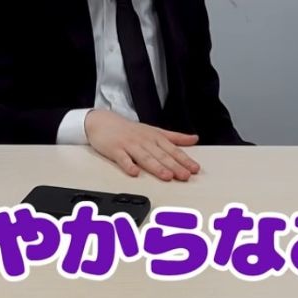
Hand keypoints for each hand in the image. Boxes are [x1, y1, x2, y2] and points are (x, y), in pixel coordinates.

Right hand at [84, 109, 200, 180]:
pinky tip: (134, 172)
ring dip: (156, 167)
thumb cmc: (130, 129)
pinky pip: (122, 159)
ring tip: (167, 176)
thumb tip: (194, 138)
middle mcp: (144, 141)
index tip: (194, 168)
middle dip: (174, 166)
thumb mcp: (154, 130)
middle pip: (161, 155)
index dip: (184, 159)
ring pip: (145, 157)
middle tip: (185, 175)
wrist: (103, 121)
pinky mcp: (115, 150)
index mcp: (155, 137)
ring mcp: (129, 145)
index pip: (172, 149)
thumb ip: (175, 137)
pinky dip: (128, 165)